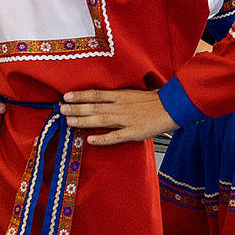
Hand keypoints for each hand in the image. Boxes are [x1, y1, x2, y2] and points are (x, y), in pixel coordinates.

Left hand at [59, 87, 176, 144]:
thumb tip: (101, 99)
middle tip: (60, 109)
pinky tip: (90, 140)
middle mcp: (121, 106)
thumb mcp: (134, 93)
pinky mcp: (134, 132)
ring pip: (101, 120)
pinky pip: (116, 137)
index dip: (80, 95)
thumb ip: (118, 97)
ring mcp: (127, 119)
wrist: (174, 106)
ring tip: (69, 122)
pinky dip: (103, 138)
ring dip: (84, 121)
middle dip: (76, 108)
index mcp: (121, 96)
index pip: (96, 94)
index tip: (66, 96)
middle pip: (94, 107)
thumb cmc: (155, 100)